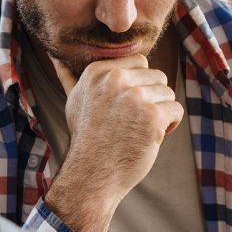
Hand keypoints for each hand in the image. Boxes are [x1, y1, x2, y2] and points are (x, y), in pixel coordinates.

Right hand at [46, 55, 182, 231]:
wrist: (92, 175)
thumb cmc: (86, 139)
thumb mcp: (74, 102)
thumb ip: (69, 77)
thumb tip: (55, 56)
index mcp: (98, 72)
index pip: (140, 61)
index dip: (139, 84)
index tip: (125, 106)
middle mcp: (116, 80)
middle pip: (157, 76)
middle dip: (152, 98)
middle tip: (133, 121)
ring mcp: (135, 97)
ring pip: (168, 93)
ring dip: (161, 112)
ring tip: (140, 130)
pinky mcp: (152, 116)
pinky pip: (176, 110)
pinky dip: (169, 126)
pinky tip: (151, 138)